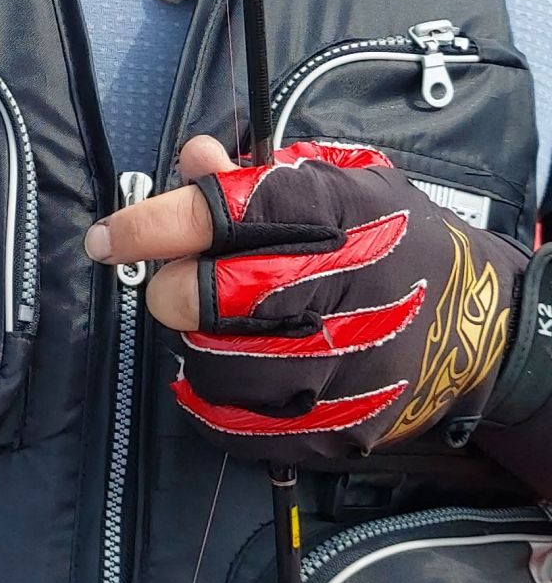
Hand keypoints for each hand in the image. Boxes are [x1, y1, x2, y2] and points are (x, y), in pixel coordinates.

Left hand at [85, 135, 524, 457]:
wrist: (474, 323)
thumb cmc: (391, 241)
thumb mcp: (343, 181)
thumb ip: (258, 174)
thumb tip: (194, 158)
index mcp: (333, 215)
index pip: (215, 216)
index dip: (148, 225)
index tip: (109, 238)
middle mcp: (338, 289)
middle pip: (199, 298)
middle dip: (172, 290)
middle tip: (181, 285)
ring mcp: (340, 366)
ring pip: (211, 364)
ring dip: (200, 345)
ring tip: (227, 329)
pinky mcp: (338, 425)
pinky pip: (238, 424)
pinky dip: (220, 400)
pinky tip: (238, 374)